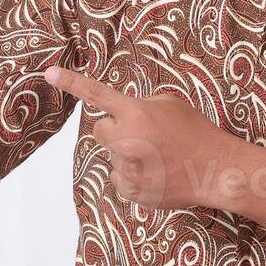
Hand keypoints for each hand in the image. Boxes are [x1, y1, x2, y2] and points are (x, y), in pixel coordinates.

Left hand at [43, 66, 244, 210]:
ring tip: (157, 157)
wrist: (216, 170)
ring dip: (127, 154)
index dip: (72, 82)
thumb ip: (141, 105)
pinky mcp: (131, 191)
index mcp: (137, 114)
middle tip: (142, 133)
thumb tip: (123, 113)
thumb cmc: (197, 133)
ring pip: (112, 156)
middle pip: (99, 130)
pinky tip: (156, 173)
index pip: (97, 94)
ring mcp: (128, 169)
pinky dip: (133, 175)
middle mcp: (127, 141)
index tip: (49, 73)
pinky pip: (119, 178)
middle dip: (115, 130)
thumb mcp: (171, 105)